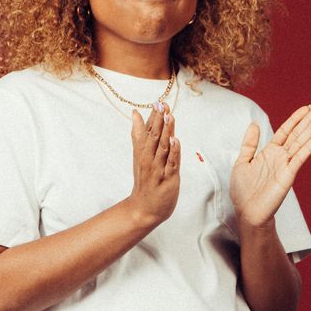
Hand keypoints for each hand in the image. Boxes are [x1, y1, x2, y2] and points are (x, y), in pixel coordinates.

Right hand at [127, 102, 180, 226]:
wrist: (144, 208)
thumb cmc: (144, 178)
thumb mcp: (138, 154)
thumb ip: (138, 133)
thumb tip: (135, 113)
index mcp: (142, 151)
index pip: (148, 130)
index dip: (153, 116)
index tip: (157, 102)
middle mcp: (148, 158)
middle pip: (154, 136)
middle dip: (159, 120)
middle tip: (163, 105)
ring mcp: (158, 169)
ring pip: (162, 147)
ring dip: (166, 132)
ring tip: (169, 117)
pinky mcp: (168, 178)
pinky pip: (171, 163)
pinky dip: (173, 152)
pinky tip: (176, 141)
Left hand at [229, 103, 310, 227]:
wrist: (246, 212)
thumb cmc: (244, 191)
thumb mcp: (242, 161)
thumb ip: (249, 143)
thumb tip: (254, 123)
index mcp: (269, 152)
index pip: (286, 131)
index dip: (296, 118)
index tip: (307, 107)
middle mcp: (280, 156)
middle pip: (298, 133)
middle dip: (310, 119)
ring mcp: (285, 165)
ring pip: (302, 141)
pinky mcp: (288, 175)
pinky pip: (300, 157)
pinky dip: (310, 146)